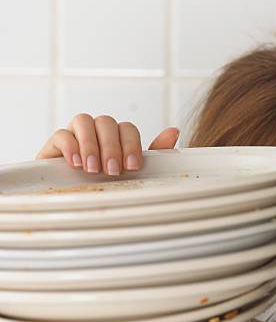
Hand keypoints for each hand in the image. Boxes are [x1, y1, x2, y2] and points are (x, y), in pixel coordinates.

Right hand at [36, 114, 179, 175]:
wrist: (73, 201)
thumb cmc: (106, 186)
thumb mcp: (131, 175)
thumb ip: (152, 154)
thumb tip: (174, 131)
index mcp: (117, 139)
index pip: (127, 128)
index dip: (131, 144)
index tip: (132, 166)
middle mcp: (97, 133)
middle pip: (107, 122)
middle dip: (112, 147)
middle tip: (113, 170)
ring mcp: (76, 136)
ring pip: (84, 120)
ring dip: (91, 144)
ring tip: (93, 168)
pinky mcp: (55, 144)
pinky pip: (61, 134)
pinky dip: (70, 146)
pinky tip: (76, 163)